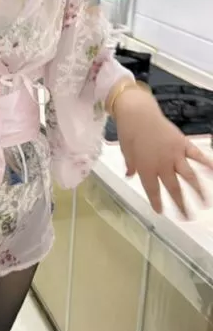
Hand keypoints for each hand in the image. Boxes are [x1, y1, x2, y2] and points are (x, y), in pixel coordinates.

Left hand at [114, 88, 212, 217]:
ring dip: (198, 191)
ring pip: (189, 176)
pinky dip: (206, 164)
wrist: (138, 113)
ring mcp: (175, 154)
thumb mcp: (126, 152)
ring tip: (205, 203)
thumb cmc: (128, 132)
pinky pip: (196, 155)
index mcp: (146, 169)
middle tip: (187, 217)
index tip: (161, 212)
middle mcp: (162, 165)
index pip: (153, 191)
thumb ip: (131, 165)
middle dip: (181, 204)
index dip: (157, 202)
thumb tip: (130, 175)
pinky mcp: (183, 143)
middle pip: (174, 189)